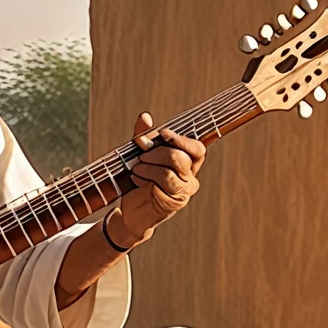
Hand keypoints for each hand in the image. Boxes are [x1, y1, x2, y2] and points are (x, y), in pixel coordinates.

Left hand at [111, 111, 206, 245]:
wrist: (130, 211)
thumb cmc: (138, 181)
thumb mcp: (139, 156)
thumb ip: (143, 138)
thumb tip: (145, 116)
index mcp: (188, 163)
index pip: (197, 149)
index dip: (181, 139)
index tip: (162, 133)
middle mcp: (190, 177)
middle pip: (181, 157)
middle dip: (157, 152)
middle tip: (141, 154)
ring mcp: (184, 191)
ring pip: (170, 171)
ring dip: (149, 165)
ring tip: (136, 168)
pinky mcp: (174, 202)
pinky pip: (162, 184)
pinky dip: (146, 177)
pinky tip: (136, 179)